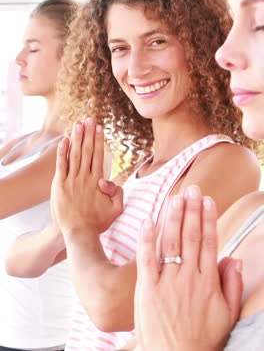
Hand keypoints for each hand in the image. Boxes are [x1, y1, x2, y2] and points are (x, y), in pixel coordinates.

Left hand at [51, 118, 122, 235]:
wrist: (78, 233)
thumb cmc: (98, 223)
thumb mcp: (116, 209)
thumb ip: (118, 193)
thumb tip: (110, 180)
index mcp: (98, 181)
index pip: (99, 156)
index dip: (99, 141)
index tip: (99, 128)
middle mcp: (85, 177)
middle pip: (87, 151)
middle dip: (88, 133)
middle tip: (89, 118)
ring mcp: (72, 180)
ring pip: (75, 154)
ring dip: (77, 138)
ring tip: (78, 124)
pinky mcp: (60, 185)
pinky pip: (61, 165)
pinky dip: (62, 152)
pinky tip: (64, 140)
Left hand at [134, 186, 242, 350]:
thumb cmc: (203, 337)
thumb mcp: (227, 314)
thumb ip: (232, 285)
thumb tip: (234, 258)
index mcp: (208, 281)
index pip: (209, 242)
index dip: (208, 218)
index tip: (207, 200)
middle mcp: (188, 277)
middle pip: (191, 236)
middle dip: (192, 210)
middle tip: (192, 189)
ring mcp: (167, 282)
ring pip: (171, 242)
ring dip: (173, 217)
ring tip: (175, 197)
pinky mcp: (147, 289)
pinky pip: (146, 259)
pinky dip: (147, 239)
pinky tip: (148, 220)